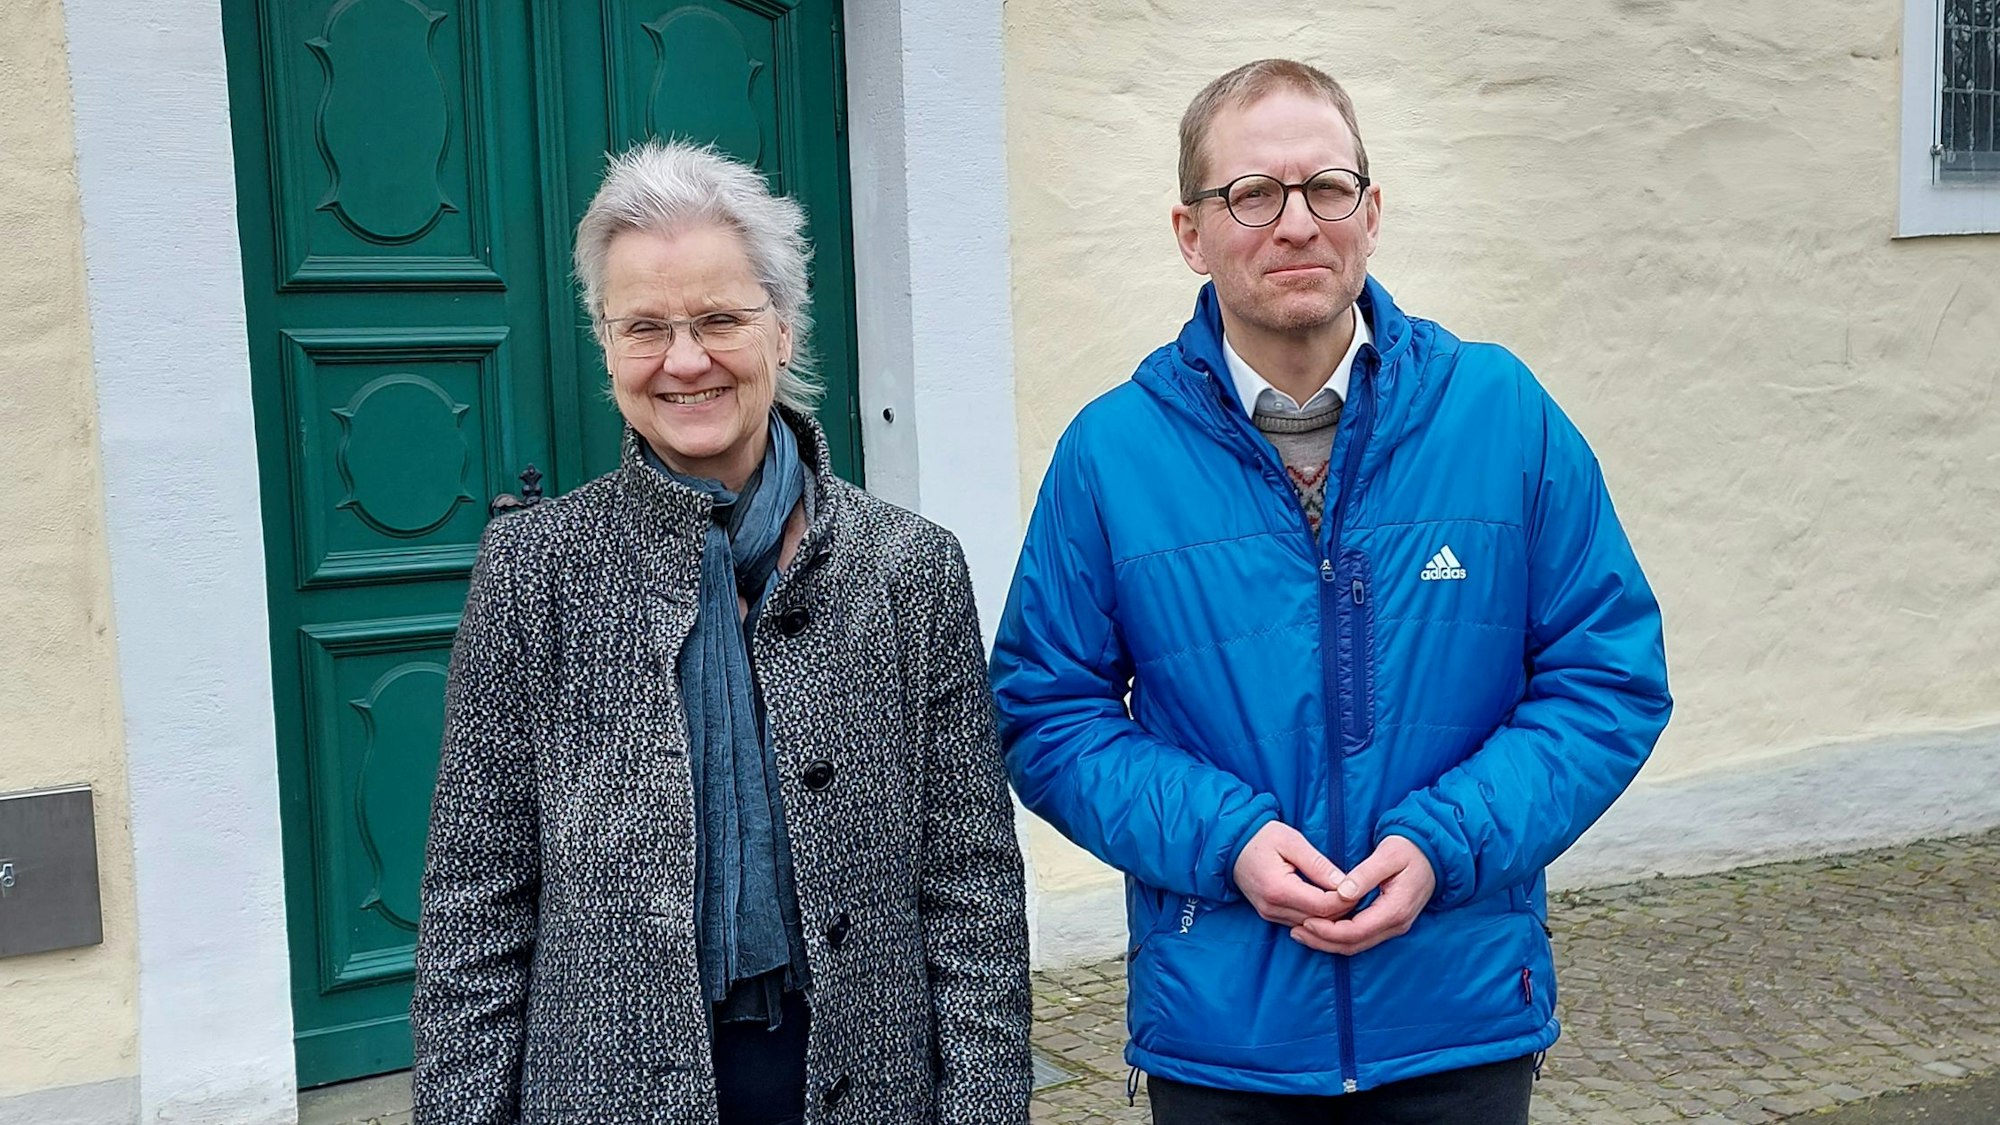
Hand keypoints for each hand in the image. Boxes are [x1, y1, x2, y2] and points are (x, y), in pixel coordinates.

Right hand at [1231, 821, 1351, 927]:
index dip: (1346, 899)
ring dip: (1331, 915)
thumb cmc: (1261, 837)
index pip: (1323, 906)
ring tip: (1346, 896)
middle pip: (1320, 921)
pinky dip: (1318, 916)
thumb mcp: (1292, 842)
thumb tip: (1345, 883)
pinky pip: (1301, 923)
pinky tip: (1328, 902)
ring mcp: (1269, 914)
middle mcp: (1273, 908)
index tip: (1359, 886)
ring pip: (1312, 926)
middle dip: (1342, 909)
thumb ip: (1318, 865)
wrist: (1230, 845)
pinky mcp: (1269, 915)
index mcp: (1279, 889)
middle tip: (1359, 892)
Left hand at [1290, 835, 1435, 955]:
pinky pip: (1363, 937)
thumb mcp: (1388, 855)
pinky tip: (1321, 928)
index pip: (1356, 931)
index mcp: (1395, 909)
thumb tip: (1343, 893)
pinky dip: (1340, 937)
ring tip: (1301, 932)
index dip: (1328, 930)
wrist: (1433, 853)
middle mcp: (1396, 924)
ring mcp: (1395, 925)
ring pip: (1358, 945)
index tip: (1305, 921)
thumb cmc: (1409, 850)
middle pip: (1354, 944)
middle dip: (1323, 941)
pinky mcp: (1390, 922)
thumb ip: (1365, 875)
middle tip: (1295, 932)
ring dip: (1329, 942)